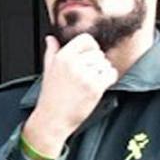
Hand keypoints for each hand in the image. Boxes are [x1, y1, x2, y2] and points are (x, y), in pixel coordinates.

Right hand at [24, 34, 118, 156]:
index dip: (91, 47)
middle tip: (86, 76)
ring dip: (102, 73)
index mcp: (62, 57)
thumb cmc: (50, 97)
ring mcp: (85, 75)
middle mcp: (73, 64)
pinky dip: (108, 80)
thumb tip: (51, 38)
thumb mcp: (48, 71)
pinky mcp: (95, 87)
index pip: (86, 39)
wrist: (52, 120)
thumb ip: (51, 52)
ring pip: (105, 64)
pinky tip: (97, 87)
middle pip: (98, 53)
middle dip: (96, 63)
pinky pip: (111, 75)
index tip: (88, 57)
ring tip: (89, 83)